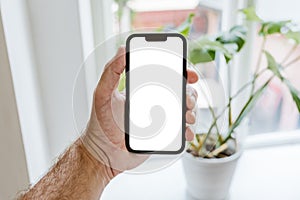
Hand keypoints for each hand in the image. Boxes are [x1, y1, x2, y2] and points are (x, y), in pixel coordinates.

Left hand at [81, 47, 197, 176]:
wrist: (103, 154)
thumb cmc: (99, 124)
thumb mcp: (102, 94)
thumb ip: (111, 71)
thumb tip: (123, 49)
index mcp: (142, 90)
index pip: (165, 75)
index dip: (180, 71)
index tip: (188, 73)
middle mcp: (153, 102)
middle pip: (180, 92)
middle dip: (190, 93)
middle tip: (187, 99)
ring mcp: (159, 119)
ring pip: (184, 109)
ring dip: (192, 110)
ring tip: (188, 117)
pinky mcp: (163, 135)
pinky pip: (181, 130)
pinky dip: (189, 130)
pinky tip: (186, 133)